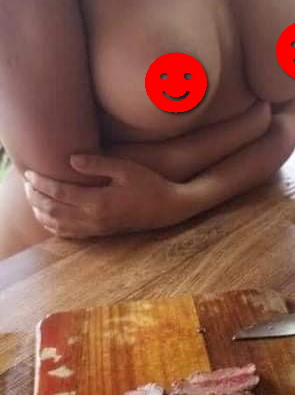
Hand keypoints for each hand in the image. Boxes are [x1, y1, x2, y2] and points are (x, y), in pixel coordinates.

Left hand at [23, 154, 181, 237]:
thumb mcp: (125, 169)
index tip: (30, 172)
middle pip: (53, 210)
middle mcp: (94, 219)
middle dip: (35, 196)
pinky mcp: (99, 233)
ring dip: (41, 212)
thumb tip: (71, 160)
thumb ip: (97, 164)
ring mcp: (96, 228)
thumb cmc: (148, 184)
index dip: (41, 183)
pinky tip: (46, 215)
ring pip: (57, 225)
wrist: (166, 208)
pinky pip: (69, 234)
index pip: (60, 193)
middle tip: (27, 182)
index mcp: (98, 202)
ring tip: (32, 197)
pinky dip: (52, 226)